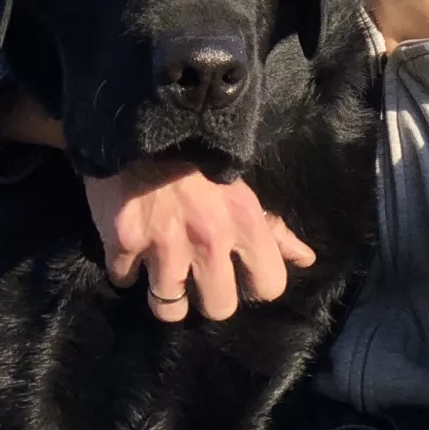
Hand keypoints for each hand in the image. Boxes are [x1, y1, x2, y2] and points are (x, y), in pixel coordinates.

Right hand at [85, 160, 315, 320]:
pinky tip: (129, 252)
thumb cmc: (197, 155)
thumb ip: (273, 229)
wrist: (138, 120)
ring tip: (160, 274)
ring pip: (168, 308)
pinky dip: (124, 270)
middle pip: (219, 309)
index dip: (254, 285)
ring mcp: (163, 245)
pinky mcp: (123, 242)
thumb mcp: (242, 189)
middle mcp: (209, 240)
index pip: (269, 286)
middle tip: (196, 280)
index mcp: (245, 223)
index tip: (239, 276)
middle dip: (207, 298)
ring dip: (164, 295)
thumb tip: (306, 259)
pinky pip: (122, 279)